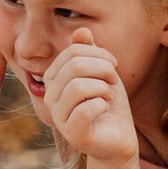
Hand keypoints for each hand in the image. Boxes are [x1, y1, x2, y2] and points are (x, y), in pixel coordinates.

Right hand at [40, 31, 136, 163]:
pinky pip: (86, 109)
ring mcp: (58, 116)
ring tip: (108, 95)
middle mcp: (50, 96)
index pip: (73, 51)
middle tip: (114, 81)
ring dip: (103, 88)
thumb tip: (81, 30)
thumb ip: (89, 52)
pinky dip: (103, 104)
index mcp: (53, 78)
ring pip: (78, 86)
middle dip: (104, 69)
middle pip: (75, 66)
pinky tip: (105, 109)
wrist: (118, 138)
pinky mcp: (72, 134)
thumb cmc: (108, 103)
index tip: (113, 65)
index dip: (99, 54)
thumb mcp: (101, 72)